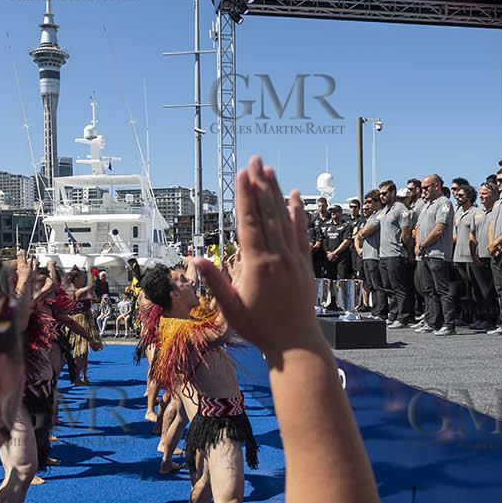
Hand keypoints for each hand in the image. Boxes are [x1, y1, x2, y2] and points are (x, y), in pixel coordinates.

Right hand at [194, 157, 319, 357]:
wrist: (295, 343)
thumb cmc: (259, 328)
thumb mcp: (230, 309)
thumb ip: (215, 282)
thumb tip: (198, 258)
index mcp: (257, 264)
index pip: (249, 222)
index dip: (245, 196)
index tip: (242, 175)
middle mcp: (277, 256)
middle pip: (267, 213)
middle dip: (259, 184)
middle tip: (254, 159)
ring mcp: (293, 258)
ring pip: (284, 218)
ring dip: (276, 192)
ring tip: (269, 170)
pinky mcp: (304, 263)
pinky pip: (300, 232)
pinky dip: (298, 212)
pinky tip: (296, 195)